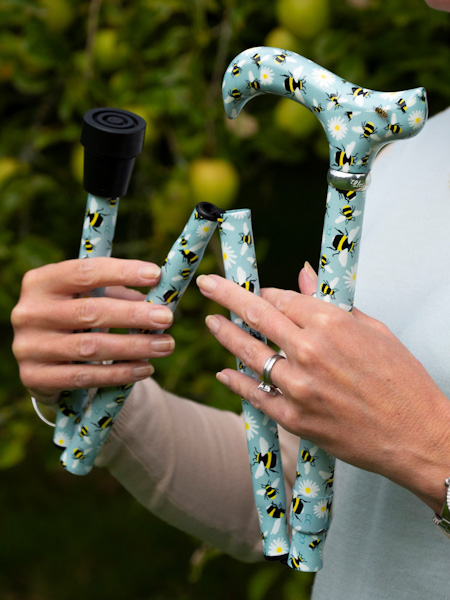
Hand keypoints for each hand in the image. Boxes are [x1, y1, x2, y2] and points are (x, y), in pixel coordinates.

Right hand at [11, 257, 174, 403]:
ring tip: (165, 345)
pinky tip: (145, 368)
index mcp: (41, 282)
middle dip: (134, 315)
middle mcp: (28, 312)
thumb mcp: (90, 299)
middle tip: (167, 318)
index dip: (121, 272)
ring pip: (90, 347)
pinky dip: (119, 373)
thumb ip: (119, 294)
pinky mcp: (34, 377)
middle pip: (89, 311)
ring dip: (134, 346)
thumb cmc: (75, 320)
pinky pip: (84, 377)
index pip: (84, 272)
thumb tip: (159, 297)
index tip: (156, 275)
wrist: (44, 362)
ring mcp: (28, 346)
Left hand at [196, 266, 449, 512]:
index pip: (281, 299)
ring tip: (211, 323)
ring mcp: (298, 386)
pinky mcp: (293, 418)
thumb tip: (303, 275)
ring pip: (248, 353)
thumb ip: (331, 302)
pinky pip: (254, 394)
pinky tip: (225, 372)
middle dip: (226, 295)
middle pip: (255, 315)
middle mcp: (309, 351)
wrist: (415, 435)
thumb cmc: (401, 381)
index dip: (266, 294)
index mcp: (331, 323)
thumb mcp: (373, 329)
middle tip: (208, 285)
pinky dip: (235, 381)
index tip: (256, 291)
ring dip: (225, 334)